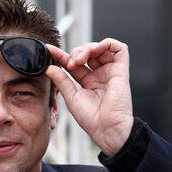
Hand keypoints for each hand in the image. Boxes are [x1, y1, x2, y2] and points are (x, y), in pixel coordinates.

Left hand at [45, 38, 133, 156]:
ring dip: (88, 48)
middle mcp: (99, 75)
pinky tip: (95, 51)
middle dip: (76, 52)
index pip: (74, 63)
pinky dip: (106, 43)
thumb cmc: (91, 118)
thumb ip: (61, 80)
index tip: (50, 49)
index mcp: (87, 82)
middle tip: (70, 64)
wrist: (106, 128)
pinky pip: (120, 48)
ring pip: (100, 47)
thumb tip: (49, 67)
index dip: (62, 55)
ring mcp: (110, 71)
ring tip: (80, 59)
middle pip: (87, 52)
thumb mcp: (71, 97)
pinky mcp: (121, 70)